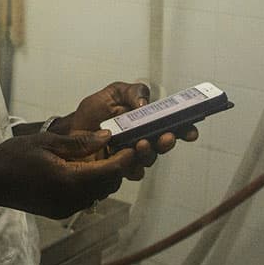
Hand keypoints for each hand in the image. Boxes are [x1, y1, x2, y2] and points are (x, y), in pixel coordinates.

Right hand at [0, 129, 135, 218]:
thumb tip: (108, 137)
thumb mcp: (46, 142)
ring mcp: (66, 208)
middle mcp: (72, 199)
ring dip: (104, 176)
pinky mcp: (60, 211)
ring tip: (100, 155)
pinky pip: (85, 197)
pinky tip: (82, 168)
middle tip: (118, 146)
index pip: (110, 171)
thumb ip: (79, 142)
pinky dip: (90, 183)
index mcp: (70, 180)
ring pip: (99, 193)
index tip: (133, 143)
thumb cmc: (14, 157)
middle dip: (117, 167)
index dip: (125, 158)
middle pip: (109, 185)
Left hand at [50, 81, 197, 180]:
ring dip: (149, 153)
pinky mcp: (120, 168)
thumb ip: (132, 92)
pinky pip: (132, 172)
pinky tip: (127, 162)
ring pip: (149, 158)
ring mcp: (133, 155)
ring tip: (141, 144)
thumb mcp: (112, 93)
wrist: (72, 131)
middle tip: (166, 137)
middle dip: (168, 142)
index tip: (191, 131)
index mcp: (147, 121)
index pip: (172, 125)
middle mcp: (144, 139)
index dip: (185, 128)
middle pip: (163, 143)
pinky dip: (132, 168)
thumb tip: (144, 103)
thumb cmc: (94, 112)